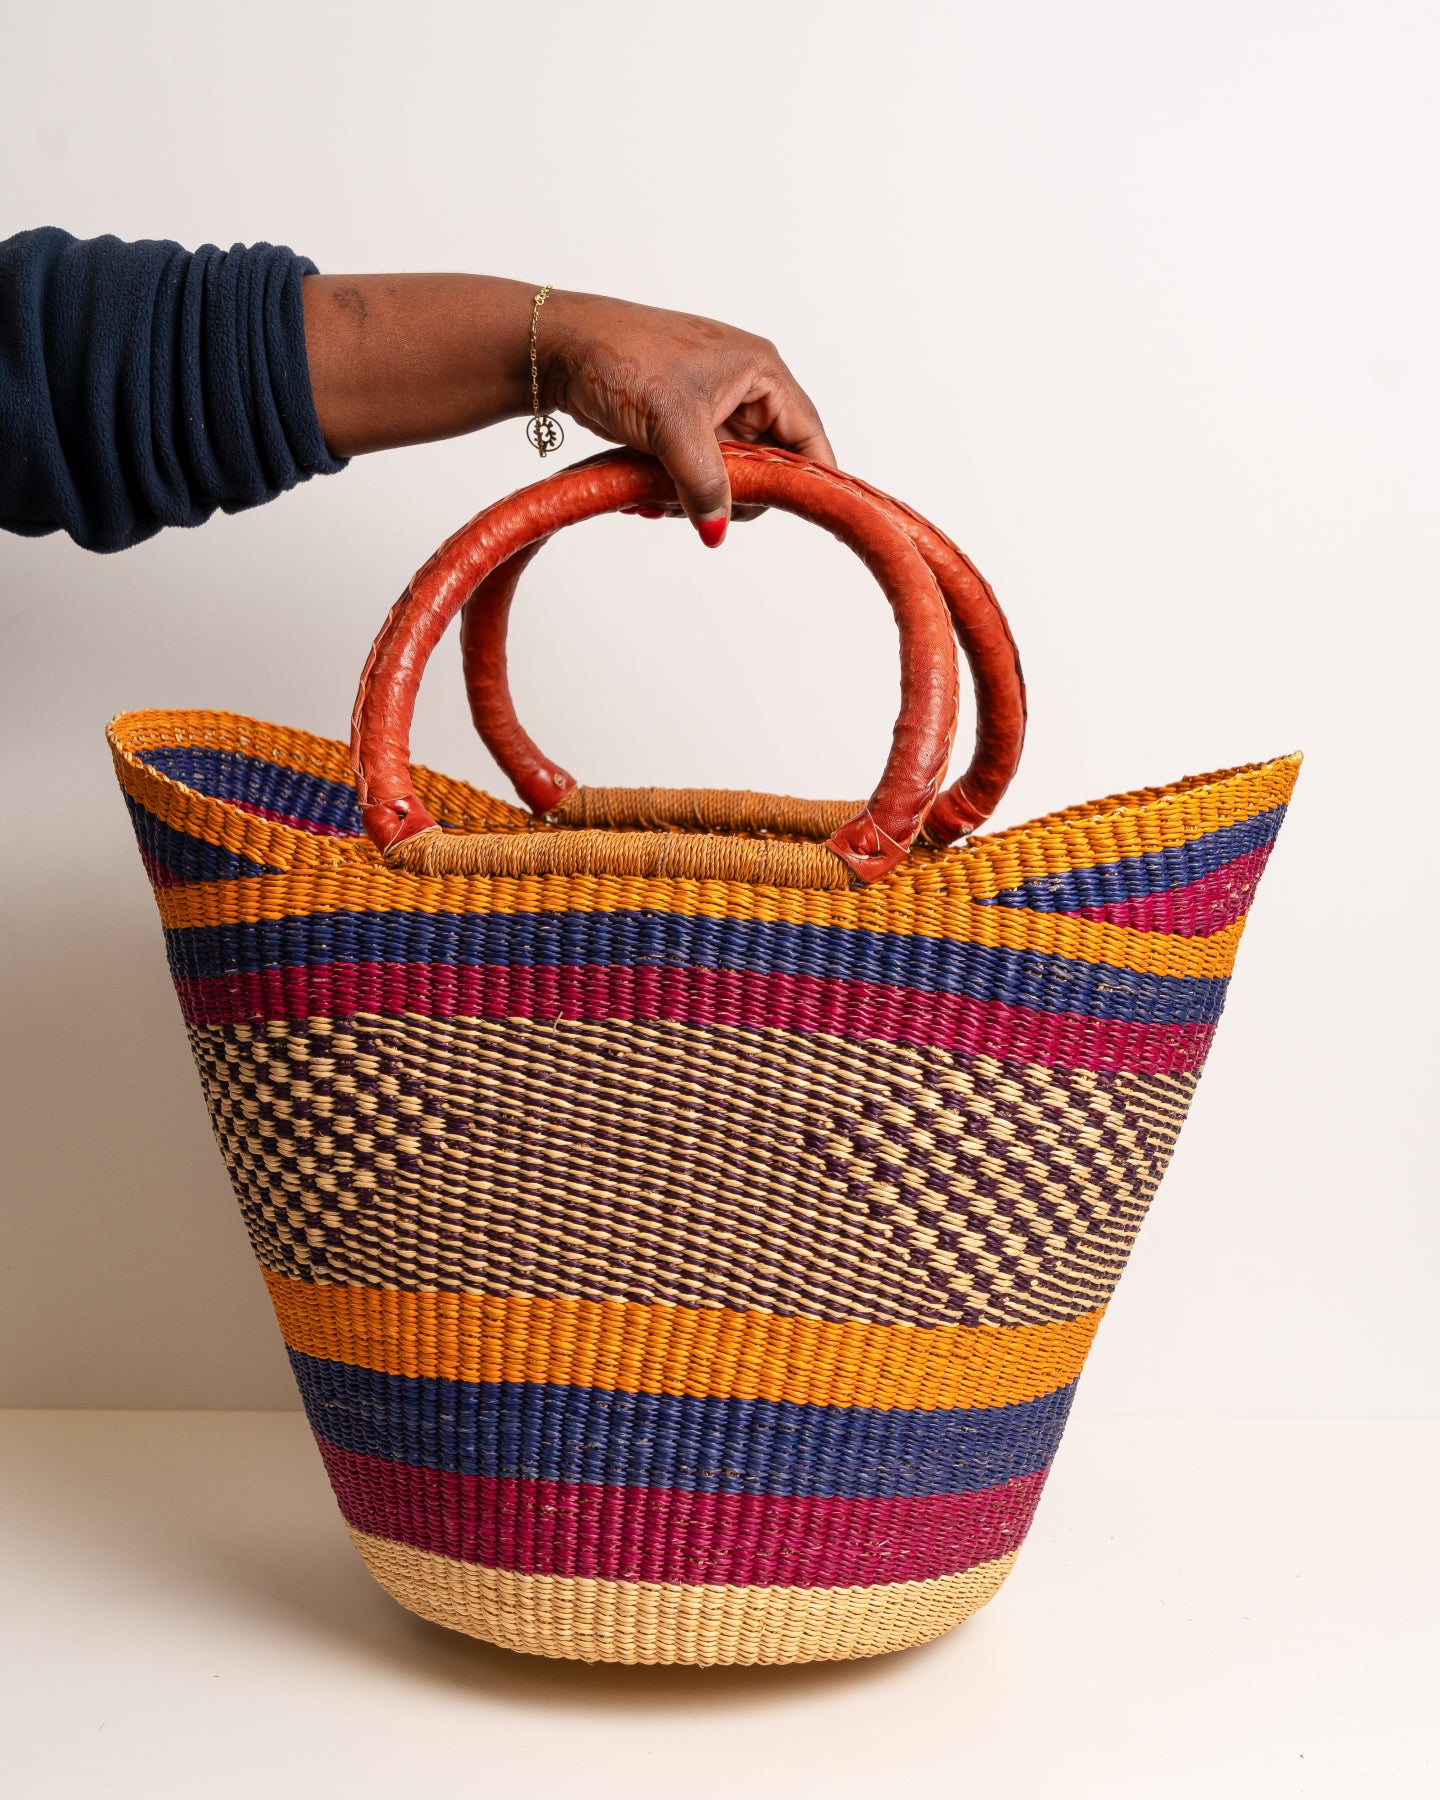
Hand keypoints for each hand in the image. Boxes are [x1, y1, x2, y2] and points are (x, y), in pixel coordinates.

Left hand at [539, 289, 834, 541]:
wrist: (556, 348)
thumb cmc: (618, 357)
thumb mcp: (672, 425)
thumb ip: (705, 483)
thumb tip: (719, 531)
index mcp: (759, 372)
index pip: (807, 437)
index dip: (808, 479)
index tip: (799, 516)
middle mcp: (742, 390)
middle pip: (765, 467)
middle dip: (731, 496)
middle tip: (695, 509)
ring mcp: (709, 411)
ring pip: (725, 478)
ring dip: (694, 499)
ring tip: (653, 498)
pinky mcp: (679, 429)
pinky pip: (692, 475)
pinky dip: (672, 492)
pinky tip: (642, 497)